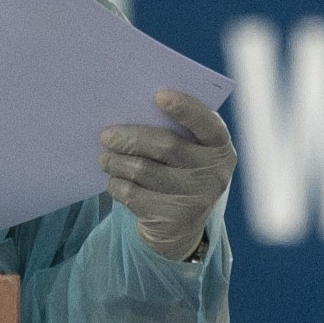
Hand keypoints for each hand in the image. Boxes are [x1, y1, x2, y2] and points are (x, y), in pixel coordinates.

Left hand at [101, 91, 235, 259]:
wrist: (182, 226)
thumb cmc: (180, 172)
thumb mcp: (190, 153)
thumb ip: (175, 131)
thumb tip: (131, 110)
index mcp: (220, 148)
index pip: (207, 124)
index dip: (185, 108)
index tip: (159, 96)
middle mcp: (213, 173)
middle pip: (166, 146)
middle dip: (131, 138)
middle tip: (106, 135)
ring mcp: (194, 198)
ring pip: (143, 170)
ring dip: (117, 161)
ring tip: (104, 157)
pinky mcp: (171, 219)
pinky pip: (133, 194)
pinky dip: (117, 184)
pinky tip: (113, 179)